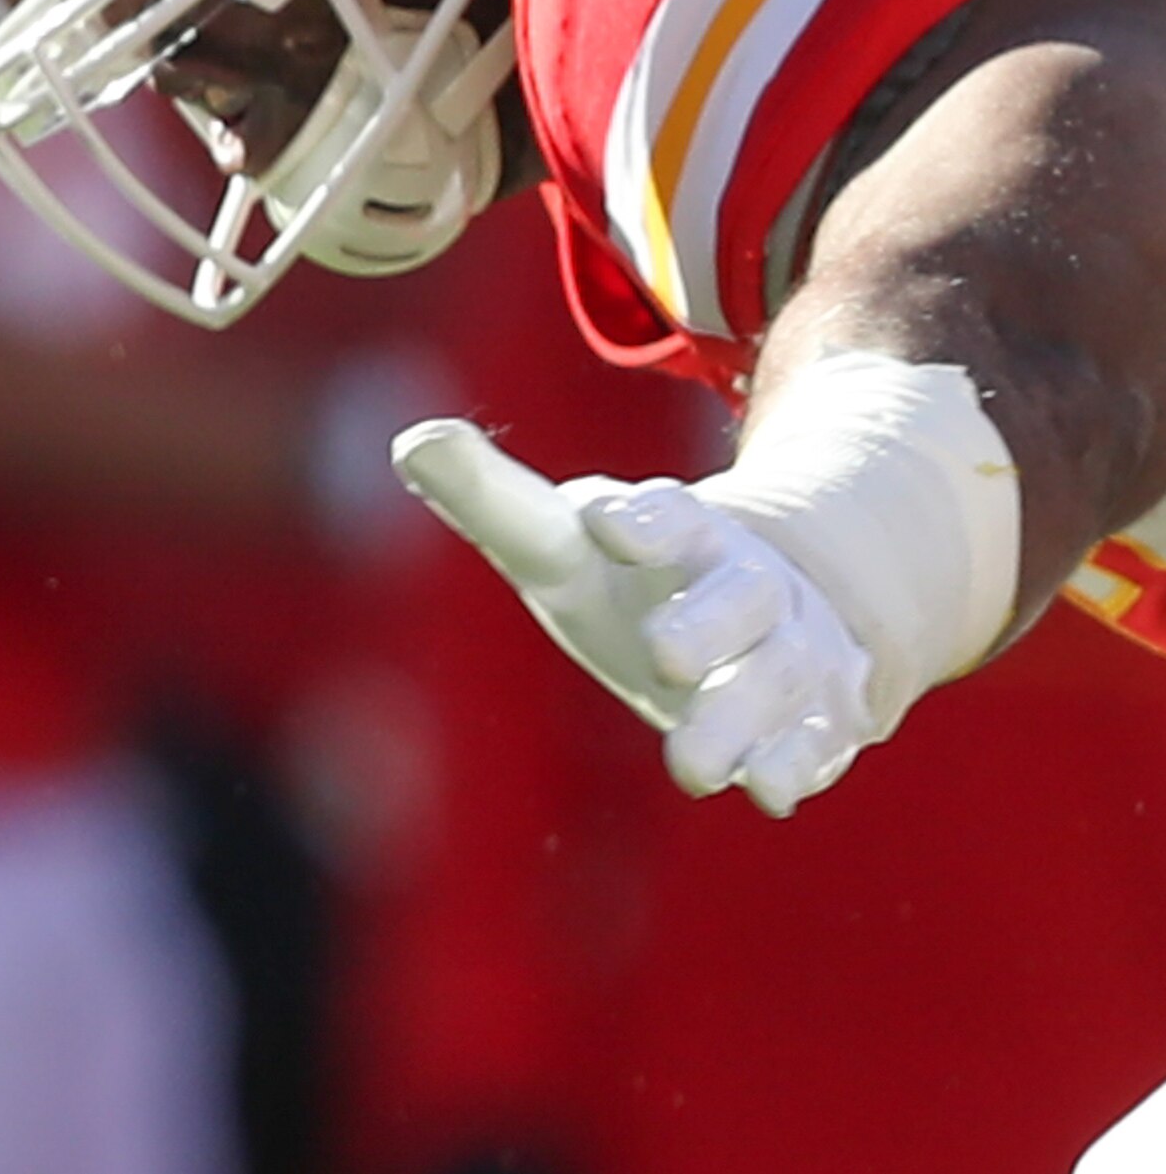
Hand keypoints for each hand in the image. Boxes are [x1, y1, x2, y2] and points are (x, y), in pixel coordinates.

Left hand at [392, 417, 886, 812]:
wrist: (756, 615)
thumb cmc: (625, 577)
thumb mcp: (557, 541)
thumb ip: (491, 499)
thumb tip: (414, 441)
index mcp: (681, 529)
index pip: (671, 512)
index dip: (643, 517)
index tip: (605, 524)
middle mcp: (748, 583)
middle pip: (739, 596)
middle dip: (706, 626)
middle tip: (662, 656)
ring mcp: (793, 648)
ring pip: (777, 676)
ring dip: (739, 719)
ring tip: (692, 770)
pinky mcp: (819, 713)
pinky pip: (816, 736)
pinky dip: (796, 763)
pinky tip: (770, 791)